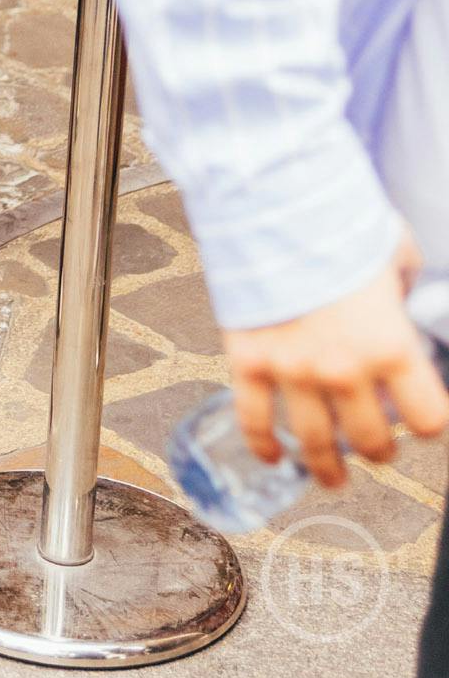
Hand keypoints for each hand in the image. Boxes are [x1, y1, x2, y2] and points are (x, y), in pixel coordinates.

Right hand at [225, 237, 448, 487]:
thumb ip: (400, 281)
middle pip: (372, 441)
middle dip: (379, 449)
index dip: (428, 422)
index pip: (426, 418)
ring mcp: (292, 370)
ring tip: (334, 478)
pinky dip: (263, 446)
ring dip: (328, 468)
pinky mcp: (249, 360)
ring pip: (316, 445)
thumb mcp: (391, 248)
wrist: (268, 199)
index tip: (422, 420)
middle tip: (377, 447)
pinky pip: (254, 420)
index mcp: (390, 346)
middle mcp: (344, 369)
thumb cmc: (334, 218)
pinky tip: (273, 458)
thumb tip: (398, 292)